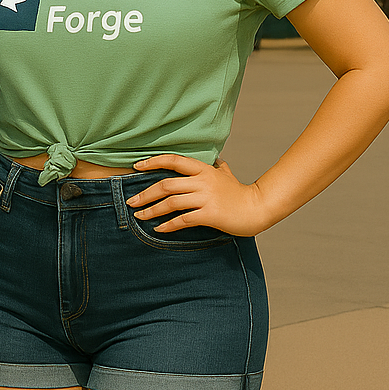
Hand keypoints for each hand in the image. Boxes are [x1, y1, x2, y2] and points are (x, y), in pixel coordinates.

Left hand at [128, 154, 272, 236]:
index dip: (153, 161)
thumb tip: (216, 160)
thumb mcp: (227, 175)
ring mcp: (206, 198)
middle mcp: (203, 181)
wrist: (257, 208)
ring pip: (171, 202)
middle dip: (145, 193)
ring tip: (139, 216)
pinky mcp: (209, 214)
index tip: (136, 166)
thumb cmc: (240, 193)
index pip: (174, 161)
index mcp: (204, 170)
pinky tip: (158, 229)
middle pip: (166, 184)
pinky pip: (183, 220)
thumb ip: (218, 167)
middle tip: (131, 201)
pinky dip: (168, 225)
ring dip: (152, 210)